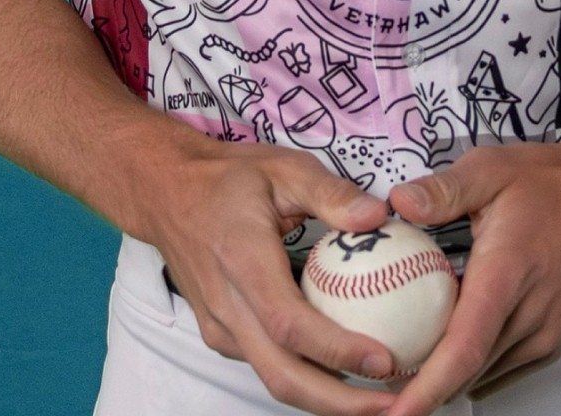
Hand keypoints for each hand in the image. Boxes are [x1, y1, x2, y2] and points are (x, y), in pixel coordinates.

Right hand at [140, 134, 400, 415]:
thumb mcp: (284, 168)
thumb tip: (380, 216)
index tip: (386, 360)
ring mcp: (219, 326)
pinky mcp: (220, 334)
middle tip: (396, 403)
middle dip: (340, 403)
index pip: (290, 324)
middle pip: (282, 375)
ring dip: (326, 398)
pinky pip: (265, 364)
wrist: (164, 193)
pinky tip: (343, 368)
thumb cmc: (228, 177)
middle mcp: (227, 305)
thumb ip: (330, 194)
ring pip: (274, 378)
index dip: (338, 351)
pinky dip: (306, 376)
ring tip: (379, 395)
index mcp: (243, 261)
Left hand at [382, 135, 560, 414]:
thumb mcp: (491, 169)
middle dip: (424, 387)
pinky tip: (449, 350)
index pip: (462, 349)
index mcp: (505, 275)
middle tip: (383, 384)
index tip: (395, 411)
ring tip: (407, 366)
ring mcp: (545, 333)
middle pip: (468, 372)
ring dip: (448, 377)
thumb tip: (398, 201)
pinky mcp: (554, 339)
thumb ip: (444, 189)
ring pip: (486, 374)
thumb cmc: (551, 181)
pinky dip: (475, 368)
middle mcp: (529, 316)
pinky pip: (505, 369)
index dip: (426, 389)